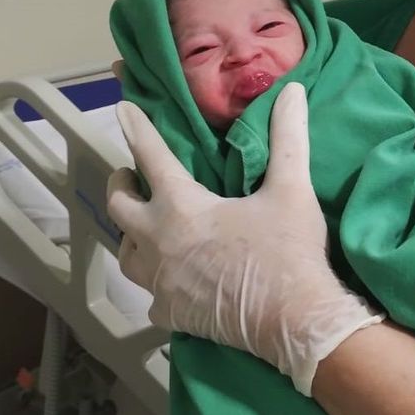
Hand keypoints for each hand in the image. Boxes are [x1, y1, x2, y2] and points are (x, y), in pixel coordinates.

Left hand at [106, 83, 383, 394]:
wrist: (295, 321)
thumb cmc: (288, 251)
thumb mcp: (291, 188)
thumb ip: (287, 137)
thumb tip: (293, 92)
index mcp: (182, 208)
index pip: (153, 158)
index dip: (138, 130)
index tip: (123, 109)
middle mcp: (159, 243)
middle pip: (119, 208)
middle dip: (120, 185)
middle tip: (129, 175)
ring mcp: (160, 284)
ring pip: (125, 254)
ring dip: (130, 234)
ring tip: (144, 225)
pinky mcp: (170, 315)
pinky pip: (148, 295)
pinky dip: (154, 280)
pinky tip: (170, 278)